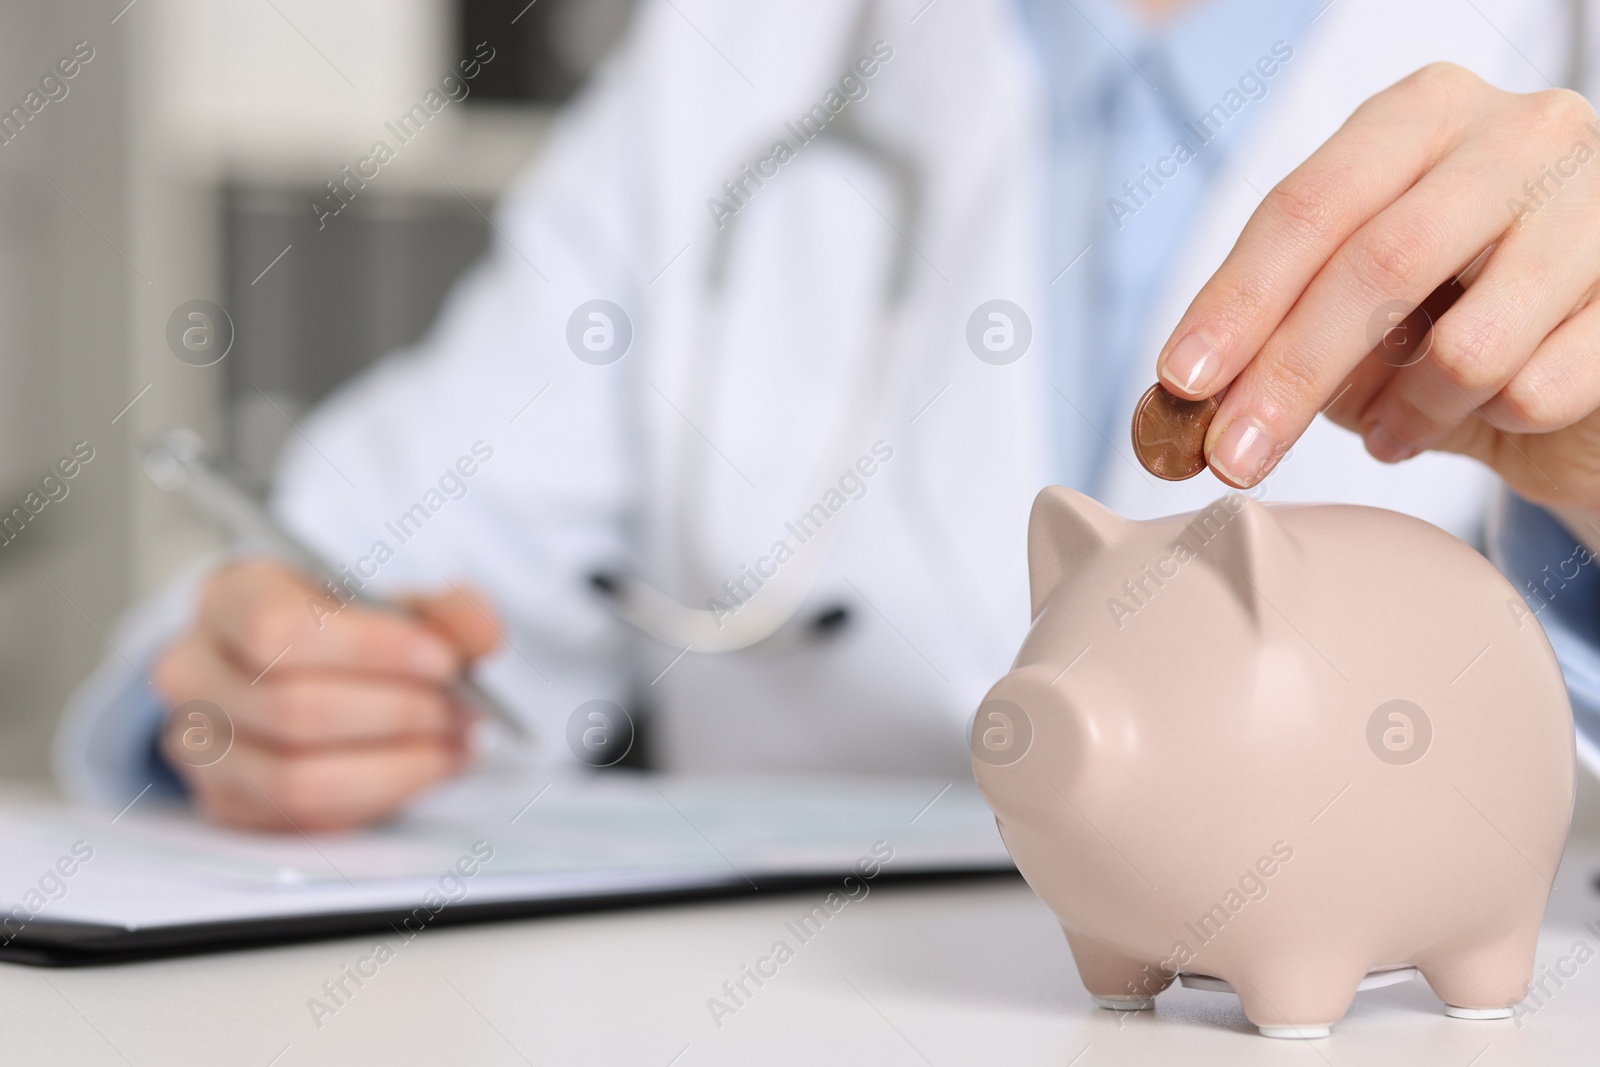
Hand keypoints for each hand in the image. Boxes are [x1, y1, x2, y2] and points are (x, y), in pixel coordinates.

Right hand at [152, 559, 499, 831]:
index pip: (277, 629)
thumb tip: (482, 633)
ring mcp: (199, 748)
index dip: (370, 650)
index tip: (443, 661)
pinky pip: (305, 820)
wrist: (287, 669)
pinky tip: (425, 769)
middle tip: (464, 711)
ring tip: (454, 745)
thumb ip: (440, 612)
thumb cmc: (337, 629)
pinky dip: (380, 797)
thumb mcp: (387, 602)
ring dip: (397, 766)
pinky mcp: (226, 805)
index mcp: (228, 600)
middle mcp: (193, 673)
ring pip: (297, 780)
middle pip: (294, 710)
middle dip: (398, 715)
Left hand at [1155, 63, 1599, 517]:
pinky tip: (1485, 414)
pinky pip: (1539, 390)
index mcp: (1422, 116)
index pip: (1308, 206)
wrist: (1590, 361)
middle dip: (1288, 376)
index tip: (1181, 380)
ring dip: (1404, 413)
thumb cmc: (1456, 312)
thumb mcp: (1356, 304)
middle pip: (1375, 264)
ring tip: (1390, 428)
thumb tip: (1186, 396)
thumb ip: (1280, 327)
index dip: (1236, 300)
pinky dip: (1491, 423)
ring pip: (1467, 344)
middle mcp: (1519, 134)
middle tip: (1234, 456)